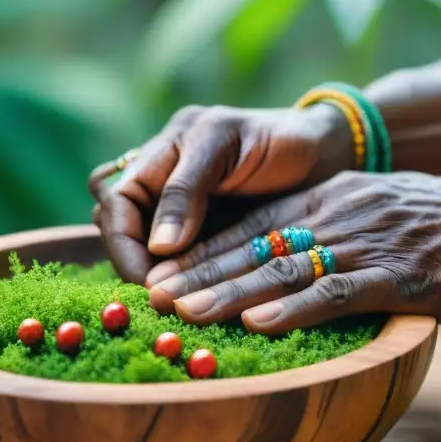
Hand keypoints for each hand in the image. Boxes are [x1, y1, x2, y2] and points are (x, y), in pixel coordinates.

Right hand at [88, 103, 354, 283]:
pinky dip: (183, 283)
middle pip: (119, 228)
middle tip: (159, 298)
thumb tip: (158, 246)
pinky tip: (195, 302)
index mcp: (160, 153)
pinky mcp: (207, 237)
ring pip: (143, 248)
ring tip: (175, 303)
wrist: (325, 153)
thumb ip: (186, 189)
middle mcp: (162, 183)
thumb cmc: (278, 137)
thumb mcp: (223, 144)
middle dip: (132, 263)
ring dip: (154, 276)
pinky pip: (180, 264)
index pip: (116, 202)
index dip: (123, 243)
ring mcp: (182, 211)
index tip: (146, 280)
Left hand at [145, 171, 440, 332]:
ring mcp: (368, 244)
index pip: (254, 226)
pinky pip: (340, 292)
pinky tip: (261, 323)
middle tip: (154, 297)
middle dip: (202, 273)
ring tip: (186, 312)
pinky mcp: (400, 276)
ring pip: (286, 268)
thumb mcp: (381, 211)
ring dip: (231, 292)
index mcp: (333, 200)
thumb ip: (335, 230)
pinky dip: (297, 308)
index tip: (163, 273)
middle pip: (257, 246)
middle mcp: (340, 215)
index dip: (206, 251)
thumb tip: (290, 262)